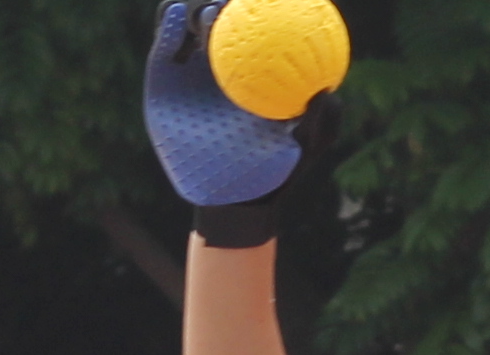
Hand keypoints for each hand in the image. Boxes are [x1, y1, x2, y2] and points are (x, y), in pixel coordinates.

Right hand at [147, 2, 314, 244]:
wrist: (229, 199)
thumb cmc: (274, 172)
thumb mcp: (307, 149)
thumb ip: (324, 123)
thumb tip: (329, 93)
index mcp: (255, 66)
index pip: (257, 26)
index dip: (260, 6)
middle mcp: (222, 62)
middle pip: (220, 17)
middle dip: (226, 3)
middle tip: (234, 3)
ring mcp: (190, 67)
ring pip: (188, 22)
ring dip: (195, 8)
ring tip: (207, 12)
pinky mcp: (161, 76)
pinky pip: (162, 44)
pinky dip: (167, 25)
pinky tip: (177, 16)